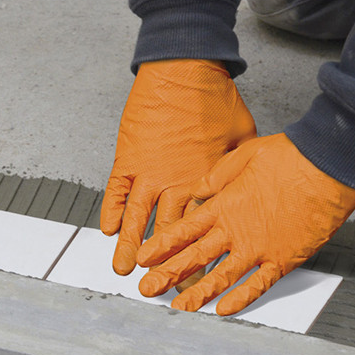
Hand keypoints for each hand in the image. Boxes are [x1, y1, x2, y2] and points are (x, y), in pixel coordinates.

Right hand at [101, 59, 255, 274]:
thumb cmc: (217, 98)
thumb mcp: (243, 138)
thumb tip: (248, 186)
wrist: (185, 69)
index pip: (198, 228)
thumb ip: (238, 168)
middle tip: (159, 286)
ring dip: (129, 245)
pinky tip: (106, 230)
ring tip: (123, 270)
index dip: (196, 253)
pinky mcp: (129, 156)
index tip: (195, 276)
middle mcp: (174, 182)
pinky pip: (116, 190)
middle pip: (167, 231)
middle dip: (163, 261)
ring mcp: (149, 171)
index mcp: (204, 180)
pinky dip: (110, 210)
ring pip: (136, 218)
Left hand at [136, 133, 354, 314]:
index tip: (144, 257)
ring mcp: (259, 248)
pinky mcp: (283, 259)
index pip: (185, 230)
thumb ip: (217, 176)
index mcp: (225, 204)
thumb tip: (199, 189)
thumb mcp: (244, 154)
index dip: (162, 246)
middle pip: (195, 257)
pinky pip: (258, 285)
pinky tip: (224, 310)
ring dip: (198, 294)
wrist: (328, 167)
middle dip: (168, 274)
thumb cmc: (291, 156)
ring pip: (221, 277)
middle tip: (147, 289)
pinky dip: (241, 300)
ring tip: (179, 308)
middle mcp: (237, 230)